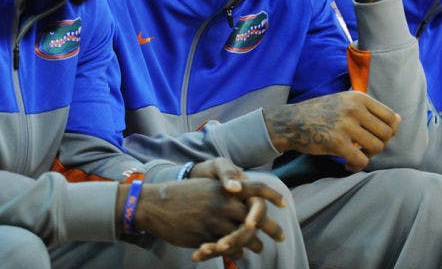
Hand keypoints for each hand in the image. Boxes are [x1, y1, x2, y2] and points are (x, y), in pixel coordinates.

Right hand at [116, 164, 285, 260]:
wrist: (156, 205)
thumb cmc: (184, 195)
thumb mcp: (208, 187)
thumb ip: (227, 195)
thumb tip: (247, 202)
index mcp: (226, 187)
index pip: (257, 189)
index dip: (273, 196)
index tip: (285, 205)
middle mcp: (224, 202)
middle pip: (257, 217)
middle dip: (272, 228)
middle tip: (281, 236)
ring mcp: (215, 221)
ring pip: (245, 236)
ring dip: (255, 245)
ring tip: (260, 248)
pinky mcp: (206, 237)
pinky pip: (229, 248)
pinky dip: (237, 252)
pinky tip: (239, 253)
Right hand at [264, 90, 400, 170]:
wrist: (291, 122)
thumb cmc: (320, 113)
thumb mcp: (345, 102)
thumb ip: (370, 109)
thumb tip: (398, 120)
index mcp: (358, 97)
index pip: (391, 117)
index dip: (389, 132)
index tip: (377, 138)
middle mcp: (354, 109)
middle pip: (386, 134)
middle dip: (379, 146)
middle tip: (365, 149)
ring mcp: (345, 125)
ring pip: (376, 148)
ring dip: (368, 157)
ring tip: (356, 157)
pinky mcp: (336, 143)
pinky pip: (361, 161)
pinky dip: (357, 167)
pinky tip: (348, 166)